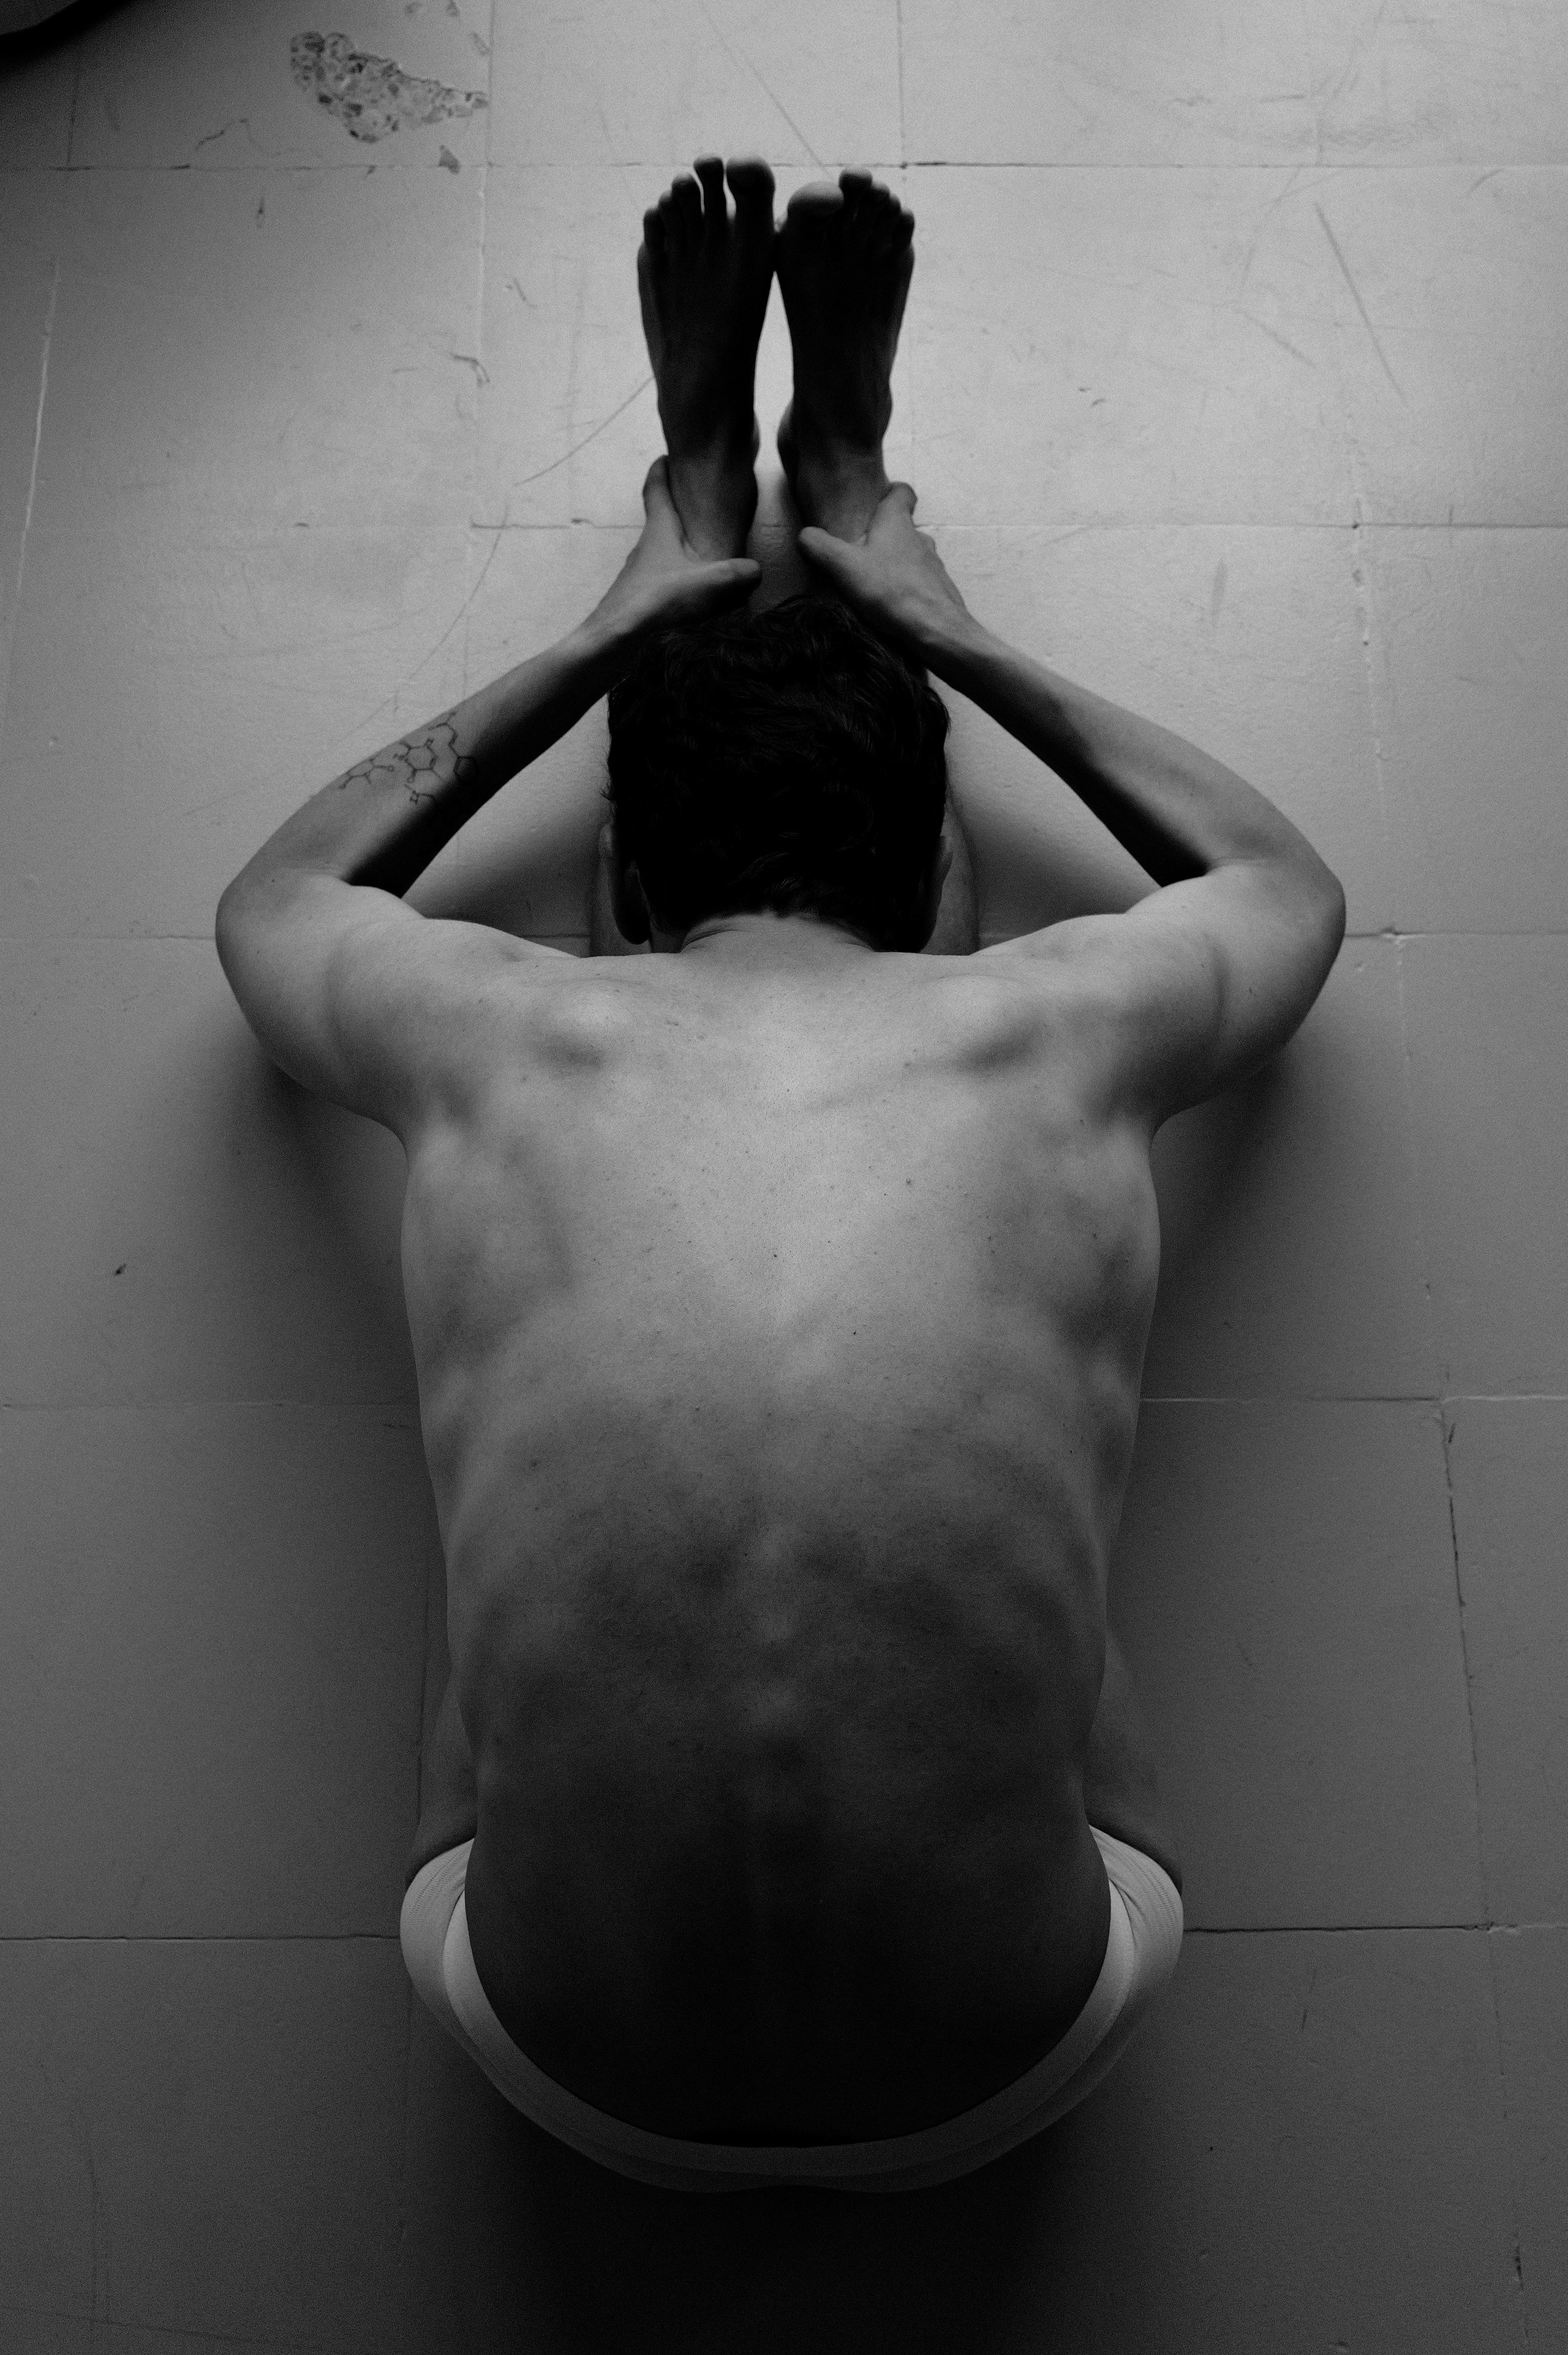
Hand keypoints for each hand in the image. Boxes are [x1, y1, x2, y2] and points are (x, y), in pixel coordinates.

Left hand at [592, 458, 761, 640]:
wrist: (618, 641)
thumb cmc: (660, 601)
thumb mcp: (711, 583)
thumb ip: (739, 573)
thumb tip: (755, 572)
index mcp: (659, 530)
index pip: (655, 488)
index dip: (661, 470)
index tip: (667, 457)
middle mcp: (645, 548)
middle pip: (660, 522)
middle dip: (677, 513)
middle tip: (697, 510)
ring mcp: (638, 575)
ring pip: (661, 555)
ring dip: (679, 552)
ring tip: (704, 559)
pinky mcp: (637, 600)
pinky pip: (662, 582)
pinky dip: (677, 582)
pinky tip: (693, 600)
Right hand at [797, 483, 974, 659]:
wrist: (936, 629)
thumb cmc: (890, 591)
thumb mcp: (843, 566)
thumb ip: (818, 546)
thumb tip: (805, 536)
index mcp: (897, 522)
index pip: (902, 491)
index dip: (890, 491)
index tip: (876, 501)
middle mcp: (919, 538)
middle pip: (902, 526)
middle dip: (883, 534)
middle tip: (860, 549)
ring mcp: (933, 564)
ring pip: (911, 554)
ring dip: (893, 563)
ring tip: (873, 581)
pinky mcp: (939, 590)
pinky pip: (919, 581)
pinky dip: (905, 587)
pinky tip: (891, 605)